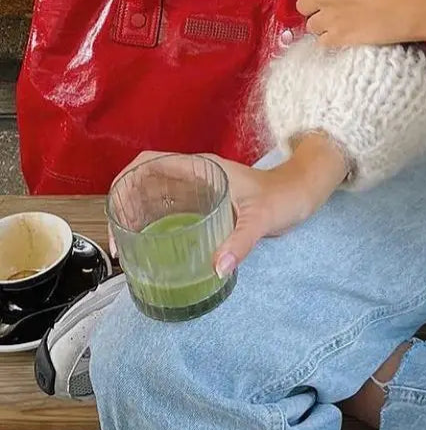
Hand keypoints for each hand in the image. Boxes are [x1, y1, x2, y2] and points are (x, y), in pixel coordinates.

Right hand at [108, 135, 347, 273]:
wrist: (303, 192)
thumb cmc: (285, 196)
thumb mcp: (263, 218)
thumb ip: (242, 240)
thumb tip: (217, 267)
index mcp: (202, 167)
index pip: (149, 162)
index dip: (126, 183)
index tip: (118, 216)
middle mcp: (195, 175)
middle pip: (143, 180)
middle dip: (123, 206)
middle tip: (120, 244)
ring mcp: (198, 189)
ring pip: (153, 195)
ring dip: (134, 217)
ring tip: (127, 250)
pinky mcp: (204, 204)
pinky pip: (168, 209)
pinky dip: (152, 224)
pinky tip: (150, 249)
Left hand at [295, 0, 425, 48]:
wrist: (416, 5)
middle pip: (302, 5)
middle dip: (315, 7)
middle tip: (334, 9)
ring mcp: (329, 18)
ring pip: (311, 26)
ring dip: (323, 25)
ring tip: (343, 24)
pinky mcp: (338, 39)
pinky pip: (322, 42)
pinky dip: (332, 40)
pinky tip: (348, 35)